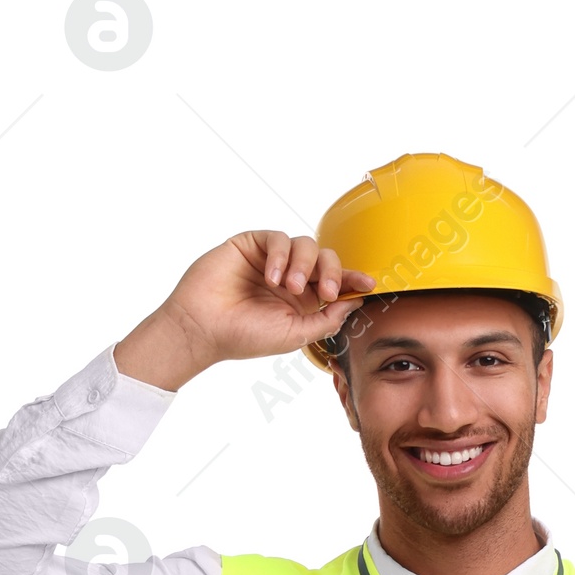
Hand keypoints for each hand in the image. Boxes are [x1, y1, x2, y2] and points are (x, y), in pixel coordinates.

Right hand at [114, 231, 374, 391]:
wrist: (204, 328)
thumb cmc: (243, 336)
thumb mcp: (294, 335)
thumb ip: (326, 320)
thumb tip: (354, 303)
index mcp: (302, 301)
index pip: (334, 283)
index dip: (353, 280)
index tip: (370, 283)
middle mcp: (290, 277)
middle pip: (325, 258)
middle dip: (330, 271)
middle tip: (324, 290)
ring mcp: (271, 259)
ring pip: (304, 245)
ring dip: (302, 265)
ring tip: (287, 287)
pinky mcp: (252, 244)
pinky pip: (277, 238)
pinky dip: (279, 255)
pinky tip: (271, 277)